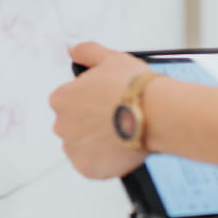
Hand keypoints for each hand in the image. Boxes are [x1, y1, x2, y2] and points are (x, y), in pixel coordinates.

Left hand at [49, 42, 152, 179]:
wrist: (156, 114)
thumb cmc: (134, 87)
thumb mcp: (110, 58)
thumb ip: (86, 52)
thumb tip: (72, 49)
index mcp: (61, 98)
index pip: (70, 101)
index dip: (91, 101)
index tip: (108, 102)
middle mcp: (61, 125)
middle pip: (74, 125)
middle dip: (92, 123)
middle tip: (117, 118)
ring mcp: (74, 149)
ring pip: (82, 146)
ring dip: (97, 142)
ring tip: (121, 133)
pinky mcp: (88, 169)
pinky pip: (92, 165)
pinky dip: (104, 160)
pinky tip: (120, 148)